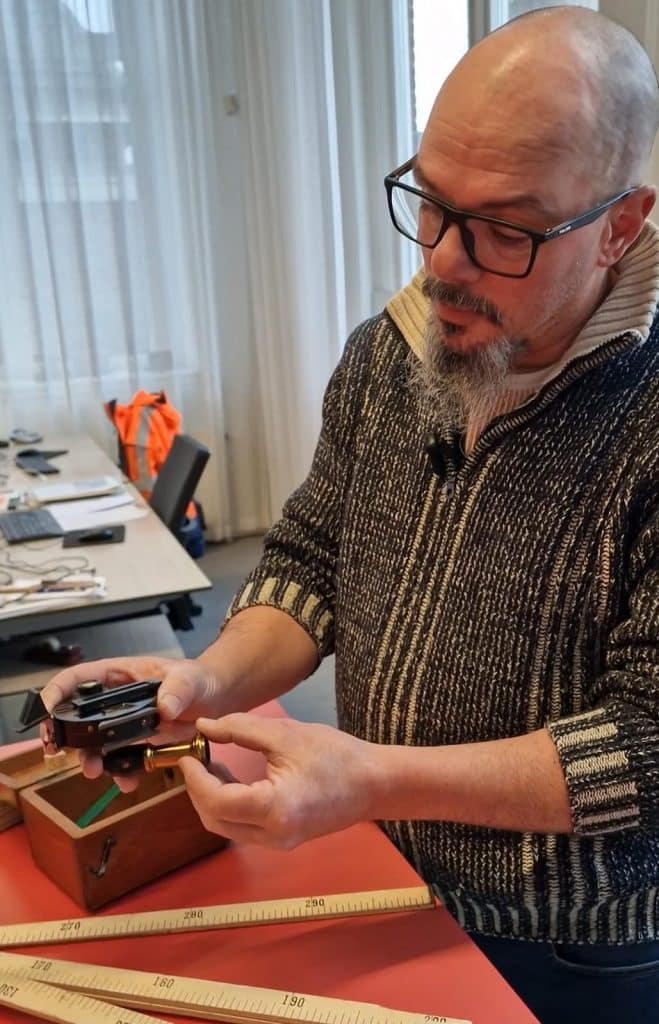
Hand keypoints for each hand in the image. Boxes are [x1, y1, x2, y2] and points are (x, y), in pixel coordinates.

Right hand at [39, 655, 221, 790]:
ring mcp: (123, 725)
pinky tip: (128, 781)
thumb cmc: (198, 680)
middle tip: (56, 750)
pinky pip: (120, 761)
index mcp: (118, 675)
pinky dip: (121, 773)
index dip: (57, 690)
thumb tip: (164, 706)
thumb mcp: (189, 678)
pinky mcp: (136, 745)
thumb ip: (178, 689)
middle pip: (77, 716)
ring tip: (94, 771)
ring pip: (94, 744)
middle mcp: (113, 701)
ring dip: (89, 759)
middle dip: (63, 734)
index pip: (78, 678)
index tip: (47, 708)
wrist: (216, 703)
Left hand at [179, 714, 379, 847]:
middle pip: (215, 821)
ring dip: (211, 799)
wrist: (374, 783)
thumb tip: (205, 726)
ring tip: (210, 764)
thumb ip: (240, 729)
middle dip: (198, 790)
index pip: (216, 801)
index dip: (195, 779)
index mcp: (274, 808)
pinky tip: (230, 778)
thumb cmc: (336, 755)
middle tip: (196, 758)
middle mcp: (273, 834)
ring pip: (226, 828)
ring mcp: (278, 842)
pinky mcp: (282, 840)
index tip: (189, 754)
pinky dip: (228, 806)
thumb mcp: (286, 734)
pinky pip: (243, 827)